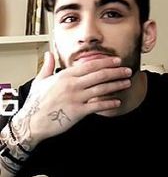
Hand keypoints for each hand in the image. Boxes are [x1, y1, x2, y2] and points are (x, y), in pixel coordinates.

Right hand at [14, 52, 131, 145]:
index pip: (90, 65)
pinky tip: (118, 102)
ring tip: (127, 82)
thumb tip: (49, 53)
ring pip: (101, 89)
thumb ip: (47, 66)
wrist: (31, 122)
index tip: (117, 60)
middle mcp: (73, 85)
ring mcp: (76, 98)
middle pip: (100, 75)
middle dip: (116, 72)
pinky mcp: (78, 112)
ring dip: (116, 85)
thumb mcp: (40, 81)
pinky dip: (109, 104)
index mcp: (66, 75)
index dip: (106, 62)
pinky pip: (97, 106)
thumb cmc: (37, 102)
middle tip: (127, 70)